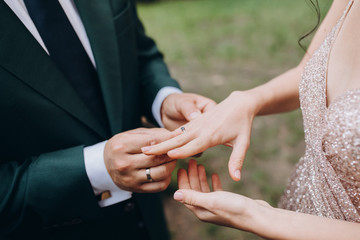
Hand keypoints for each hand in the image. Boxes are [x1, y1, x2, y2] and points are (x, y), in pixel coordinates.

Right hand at [104, 128, 176, 192]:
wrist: (105, 164)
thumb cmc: (123, 146)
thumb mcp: (133, 134)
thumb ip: (154, 134)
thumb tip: (176, 134)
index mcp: (122, 145)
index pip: (152, 142)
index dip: (168, 139)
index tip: (177, 137)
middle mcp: (124, 163)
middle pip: (158, 158)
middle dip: (172, 152)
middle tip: (177, 149)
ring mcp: (130, 178)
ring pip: (161, 172)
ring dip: (171, 165)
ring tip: (172, 159)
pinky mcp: (136, 189)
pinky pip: (160, 186)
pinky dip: (167, 177)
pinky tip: (165, 170)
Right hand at [143, 91, 258, 180]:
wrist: (239, 104)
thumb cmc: (242, 124)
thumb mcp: (243, 143)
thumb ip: (237, 160)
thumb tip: (237, 178)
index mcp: (211, 136)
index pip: (193, 146)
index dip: (180, 152)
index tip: (165, 157)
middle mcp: (200, 130)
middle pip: (177, 140)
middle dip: (161, 147)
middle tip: (144, 152)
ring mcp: (195, 125)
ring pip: (174, 135)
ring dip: (159, 141)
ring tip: (144, 148)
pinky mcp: (193, 122)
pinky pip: (178, 130)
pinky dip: (166, 136)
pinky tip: (156, 141)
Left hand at [173, 159, 272, 231]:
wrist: (258, 216)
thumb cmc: (235, 209)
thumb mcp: (211, 200)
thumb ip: (193, 197)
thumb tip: (175, 195)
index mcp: (201, 210)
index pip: (186, 194)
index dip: (182, 180)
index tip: (181, 166)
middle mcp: (207, 209)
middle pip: (194, 191)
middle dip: (191, 176)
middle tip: (191, 161)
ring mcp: (217, 206)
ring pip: (204, 190)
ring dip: (201, 177)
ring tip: (199, 165)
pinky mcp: (227, 202)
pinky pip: (216, 191)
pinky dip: (213, 182)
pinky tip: (213, 174)